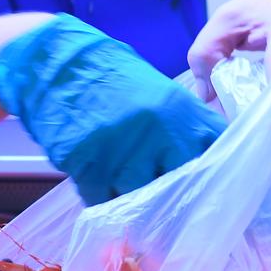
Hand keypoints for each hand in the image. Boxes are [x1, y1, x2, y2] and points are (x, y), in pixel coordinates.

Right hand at [0, 14, 226, 205]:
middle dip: (179, 197)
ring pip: (142, 200)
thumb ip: (182, 122)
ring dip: (139, 205)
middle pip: (183, 185)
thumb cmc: (107, 75)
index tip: (216, 184)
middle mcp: (156, 133)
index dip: (218, 170)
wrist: (52, 63)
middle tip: (175, 207)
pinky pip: (102, 200)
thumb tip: (207, 156)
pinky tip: (102, 188)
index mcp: (178, 109)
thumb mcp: (155, 89)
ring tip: (135, 200)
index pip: (215, 150)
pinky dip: (104, 199)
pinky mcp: (87, 166)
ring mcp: (121, 152)